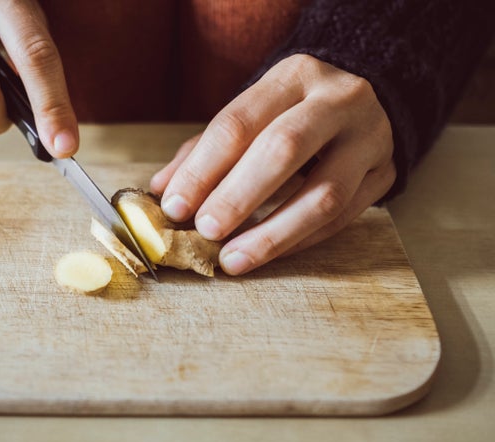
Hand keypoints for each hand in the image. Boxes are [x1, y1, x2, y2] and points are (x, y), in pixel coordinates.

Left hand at [150, 54, 395, 274]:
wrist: (363, 101)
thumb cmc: (291, 111)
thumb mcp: (251, 114)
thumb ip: (204, 150)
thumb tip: (162, 191)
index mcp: (293, 75)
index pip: (238, 123)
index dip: (202, 169)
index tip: (175, 205)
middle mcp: (338, 100)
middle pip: (284, 148)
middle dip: (238, 196)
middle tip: (205, 230)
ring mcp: (369, 138)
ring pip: (324, 193)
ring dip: (273, 233)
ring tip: (233, 259)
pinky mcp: (385, 174)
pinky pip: (342, 218)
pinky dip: (298, 241)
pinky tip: (267, 254)